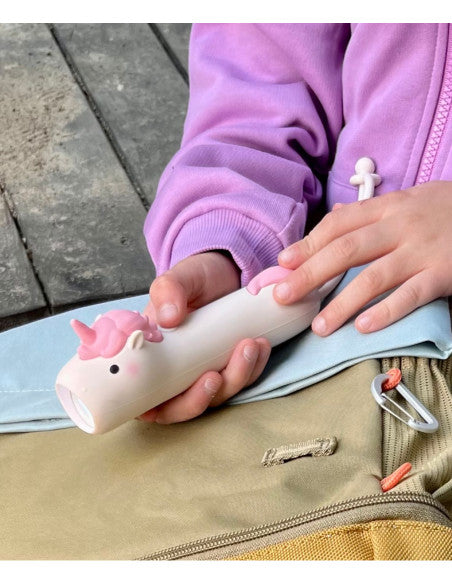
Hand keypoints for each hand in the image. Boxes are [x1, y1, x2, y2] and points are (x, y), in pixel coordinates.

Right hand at [139, 252, 270, 423]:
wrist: (221, 271)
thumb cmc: (191, 278)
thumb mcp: (176, 279)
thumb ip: (167, 291)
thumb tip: (168, 318)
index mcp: (149, 359)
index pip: (148, 401)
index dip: (167, 407)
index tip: (183, 388)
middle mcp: (173, 372)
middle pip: (183, 407)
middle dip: (204, 397)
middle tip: (217, 375)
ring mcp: (201, 371)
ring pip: (217, 395)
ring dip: (235, 378)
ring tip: (250, 346)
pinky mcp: (226, 366)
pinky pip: (240, 379)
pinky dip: (252, 368)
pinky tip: (261, 346)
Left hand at [274, 181, 451, 335]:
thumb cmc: (447, 210)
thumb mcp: (410, 200)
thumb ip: (372, 213)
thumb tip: (332, 219)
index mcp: (390, 207)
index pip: (339, 224)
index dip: (308, 243)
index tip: (283, 264)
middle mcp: (402, 226)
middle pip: (347, 249)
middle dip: (310, 273)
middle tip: (283, 296)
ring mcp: (424, 251)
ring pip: (374, 277)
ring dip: (342, 303)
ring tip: (318, 326)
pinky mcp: (445, 273)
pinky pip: (411, 295)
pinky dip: (386, 311)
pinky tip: (363, 327)